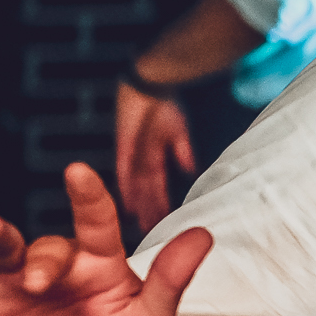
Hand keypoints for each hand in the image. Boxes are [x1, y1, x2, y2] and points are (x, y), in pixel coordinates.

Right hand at [0, 164, 210, 315]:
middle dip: (43, 263)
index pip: (98, 223)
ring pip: (7, 246)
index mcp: (101, 266)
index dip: (89, 197)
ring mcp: (19, 274)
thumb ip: (170, 282)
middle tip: (41, 285)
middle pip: (49, 247)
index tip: (78, 173)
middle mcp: (60, 264)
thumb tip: (204, 235)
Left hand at [115, 80, 196, 235]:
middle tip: (152, 232)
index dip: (158, 202)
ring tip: (145, 225)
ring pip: (138, 185)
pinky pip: (127, 171)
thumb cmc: (164, 105)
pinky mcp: (125, 145)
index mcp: (154, 156)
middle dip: (150, 209)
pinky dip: (128, 188)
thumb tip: (190, 171)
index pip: (156, 184)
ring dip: (142, 204)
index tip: (162, 220)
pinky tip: (130, 205)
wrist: (151, 84)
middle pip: (145, 189)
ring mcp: (133, 153)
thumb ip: (182, 151)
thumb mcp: (177, 131)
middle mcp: (142, 158)